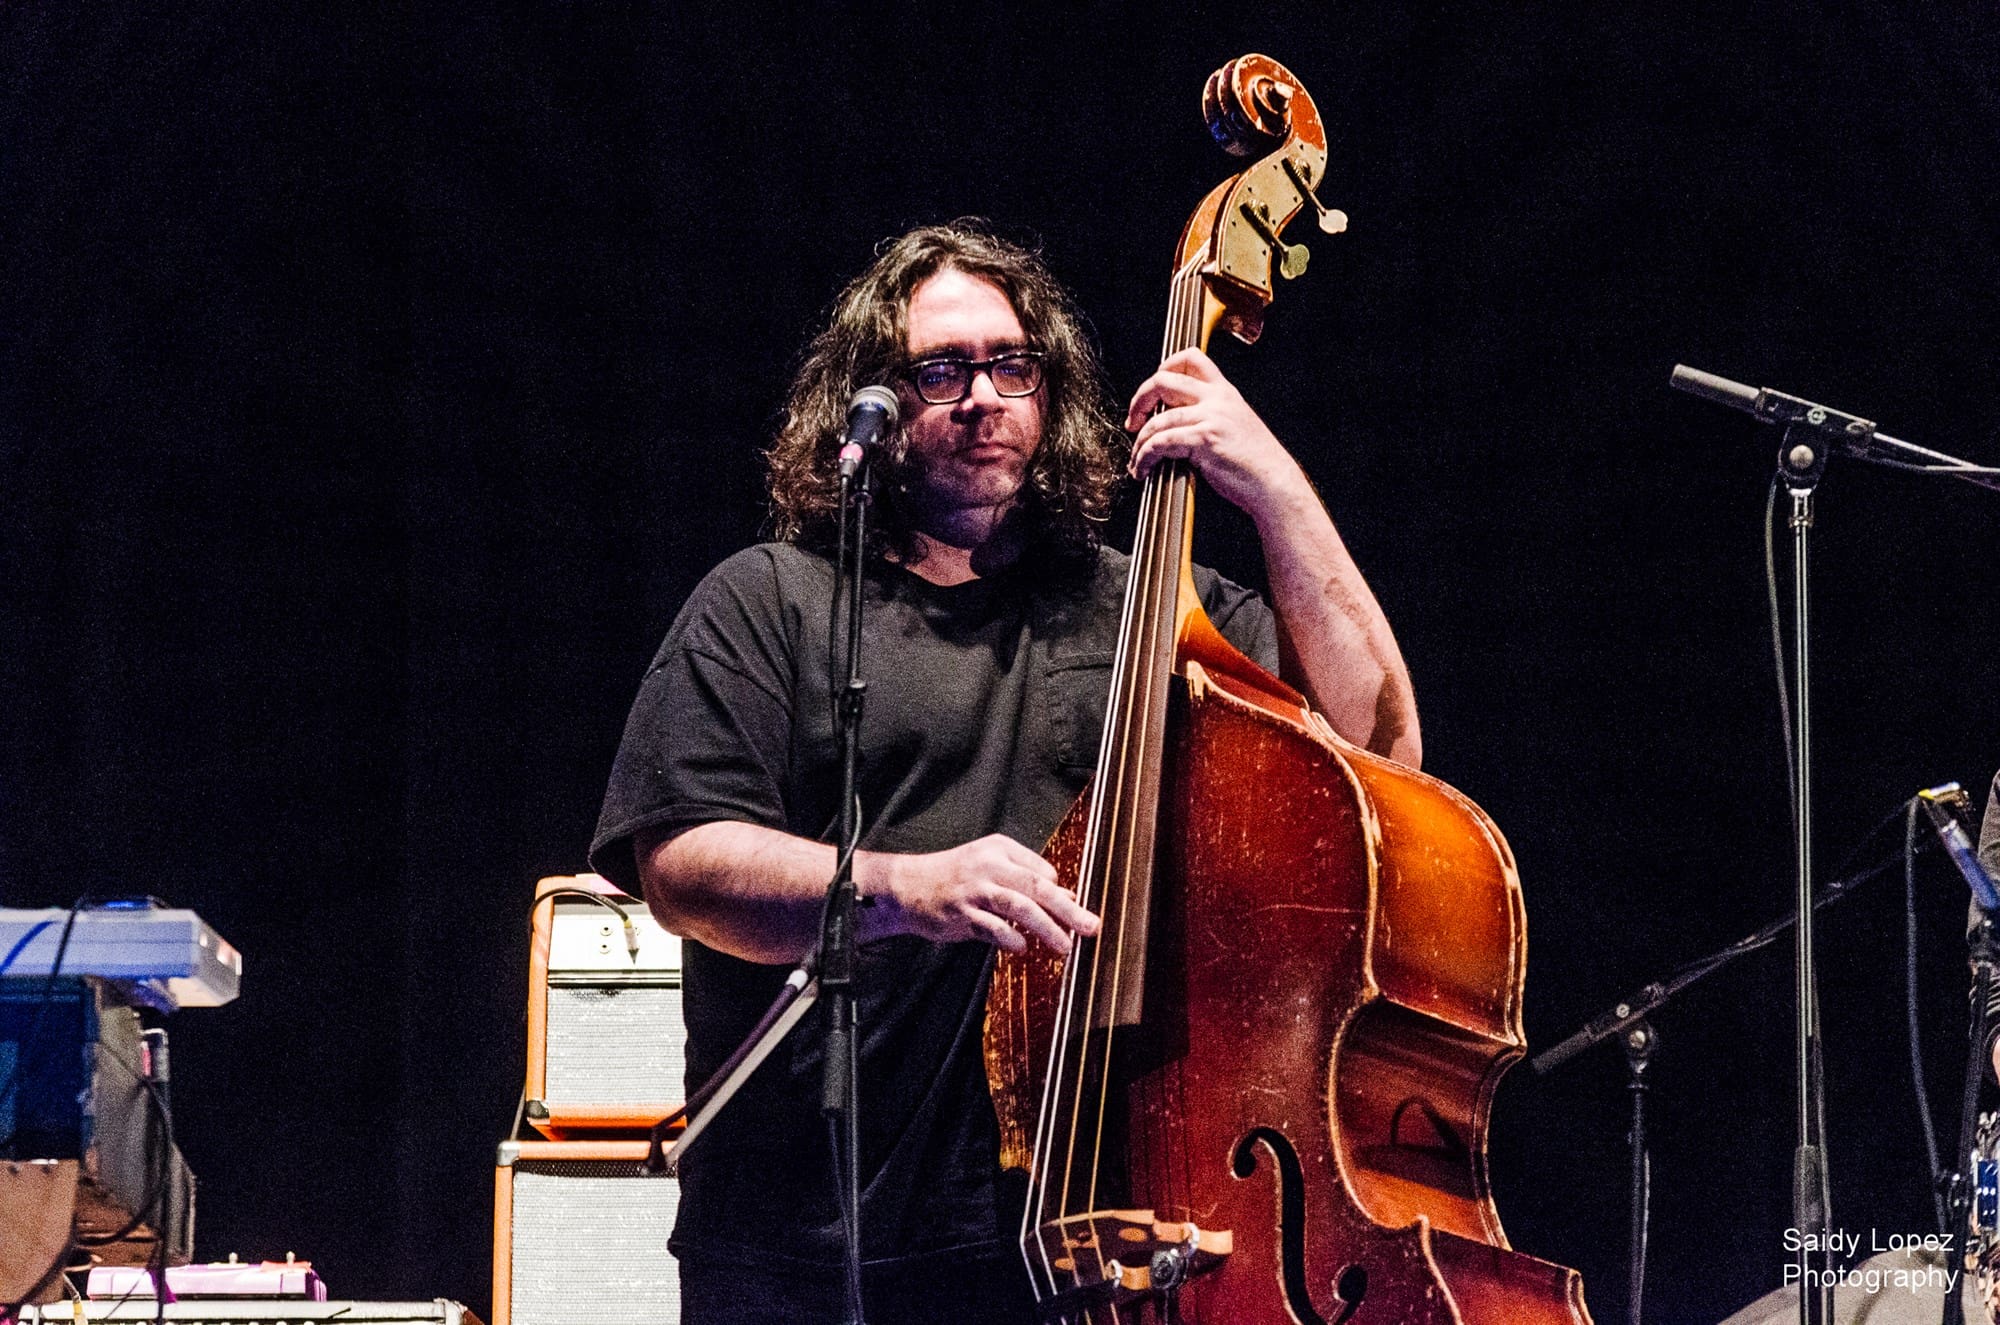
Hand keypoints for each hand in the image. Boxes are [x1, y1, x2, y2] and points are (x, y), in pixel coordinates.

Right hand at [872, 834, 1098, 952]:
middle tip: (1091, 927)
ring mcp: (974, 889)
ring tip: (1065, 946)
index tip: (1074, 914)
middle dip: (1068, 910)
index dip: (1061, 894)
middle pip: (1037, 887)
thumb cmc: (956, 879)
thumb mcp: (992, 870)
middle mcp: (989, 865)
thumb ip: (1026, 882)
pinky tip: (1022, 948)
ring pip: (1019, 907)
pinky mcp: (961, 912)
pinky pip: (993, 927)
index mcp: (1000, 849)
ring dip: (1046, 928)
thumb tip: (1069, 898)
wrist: (908, 886)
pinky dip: (1011, 938)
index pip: (1042, 871)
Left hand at [1124, 348, 1312, 521]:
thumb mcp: (1236, 425)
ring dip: (1139, 442)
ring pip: (1157, 420)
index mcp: (1225, 392)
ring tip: (1136, 460)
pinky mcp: (1204, 439)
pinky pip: (1160, 443)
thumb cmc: (1256, 463)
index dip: (1164, 367)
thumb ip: (1210, 414)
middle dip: (1139, 400)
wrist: (1274, 483)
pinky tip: (1143, 469)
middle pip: (1163, 380)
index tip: (1151, 392)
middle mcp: (1217, 399)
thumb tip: (1173, 419)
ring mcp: (1211, 417)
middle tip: (1132, 422)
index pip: (1190, 358)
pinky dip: (1145, 457)